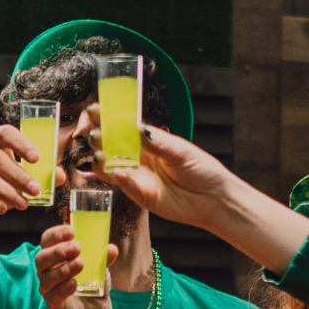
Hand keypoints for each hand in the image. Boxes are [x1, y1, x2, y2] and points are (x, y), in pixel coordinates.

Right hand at [0, 124, 52, 231]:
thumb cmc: (2, 182)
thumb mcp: (22, 176)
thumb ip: (41, 174)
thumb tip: (60, 176)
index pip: (4, 133)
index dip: (21, 144)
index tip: (37, 160)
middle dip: (18, 176)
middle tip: (35, 191)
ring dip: (6, 192)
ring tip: (22, 205)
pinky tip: (2, 209)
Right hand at [33, 223, 119, 308]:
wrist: (96, 308)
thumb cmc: (91, 281)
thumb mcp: (100, 265)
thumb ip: (104, 257)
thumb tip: (111, 249)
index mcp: (54, 255)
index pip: (47, 240)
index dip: (55, 234)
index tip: (72, 231)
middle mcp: (46, 270)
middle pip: (41, 258)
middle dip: (57, 251)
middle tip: (77, 248)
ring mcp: (48, 288)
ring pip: (46, 277)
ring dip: (62, 269)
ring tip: (80, 264)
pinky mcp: (54, 304)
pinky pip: (53, 296)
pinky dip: (63, 289)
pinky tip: (74, 284)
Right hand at [87, 110, 238, 230]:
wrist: (214, 198)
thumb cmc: (202, 170)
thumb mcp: (182, 151)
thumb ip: (159, 143)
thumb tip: (139, 129)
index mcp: (149, 142)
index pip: (125, 128)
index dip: (108, 118)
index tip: (94, 110)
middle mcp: (140, 159)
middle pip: (114, 147)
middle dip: (101, 140)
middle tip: (94, 135)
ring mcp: (139, 177)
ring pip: (114, 168)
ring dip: (104, 162)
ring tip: (97, 156)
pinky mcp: (142, 196)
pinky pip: (127, 186)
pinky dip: (121, 179)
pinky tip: (116, 172)